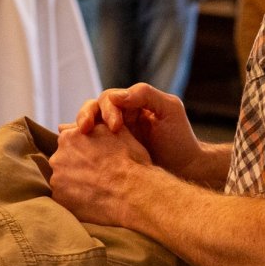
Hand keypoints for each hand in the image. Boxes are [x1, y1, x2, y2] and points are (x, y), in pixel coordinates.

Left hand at [48, 121, 151, 227]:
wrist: (134, 192)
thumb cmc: (129, 161)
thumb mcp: (115, 132)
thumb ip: (92, 126)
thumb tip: (70, 126)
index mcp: (69, 136)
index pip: (70, 144)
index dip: (85, 153)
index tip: (98, 162)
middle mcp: (58, 155)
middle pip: (64, 161)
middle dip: (77, 167)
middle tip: (98, 177)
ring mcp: (57, 177)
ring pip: (63, 180)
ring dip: (75, 184)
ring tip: (97, 190)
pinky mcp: (59, 197)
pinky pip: (65, 198)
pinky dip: (75, 199)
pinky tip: (92, 201)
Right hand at [74, 84, 205, 181]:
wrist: (186, 171)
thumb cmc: (181, 139)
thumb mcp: (169, 109)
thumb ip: (146, 94)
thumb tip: (117, 95)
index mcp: (131, 104)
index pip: (109, 99)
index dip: (107, 109)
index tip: (115, 126)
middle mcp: (118, 117)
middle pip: (92, 109)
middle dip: (86, 116)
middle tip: (87, 129)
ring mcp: (111, 136)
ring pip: (86, 126)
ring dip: (79, 129)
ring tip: (81, 138)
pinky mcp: (107, 154)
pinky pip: (89, 146)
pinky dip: (80, 145)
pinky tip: (78, 152)